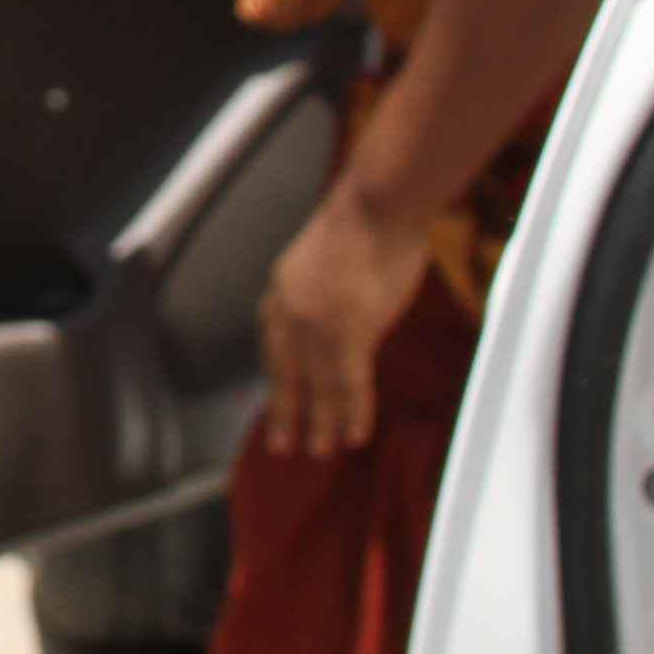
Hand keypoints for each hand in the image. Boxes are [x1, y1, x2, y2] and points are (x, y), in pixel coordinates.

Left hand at [257, 183, 431, 455]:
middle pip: (288, 373)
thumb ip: (326, 296)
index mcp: (281, 291)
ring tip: (321, 450)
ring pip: (318, 385)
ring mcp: (317, 326)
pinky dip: (353, 412)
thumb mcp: (329, 261)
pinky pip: (349, 384)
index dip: (280, 379)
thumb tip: (345, 324)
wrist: (378, 203)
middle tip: (283, 446)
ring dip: (322, 422)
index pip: (275, 347)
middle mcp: (290, 313)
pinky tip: (355, 435)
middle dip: (287, 412)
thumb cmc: (366, 222)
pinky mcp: (348, 333)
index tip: (281, 402)